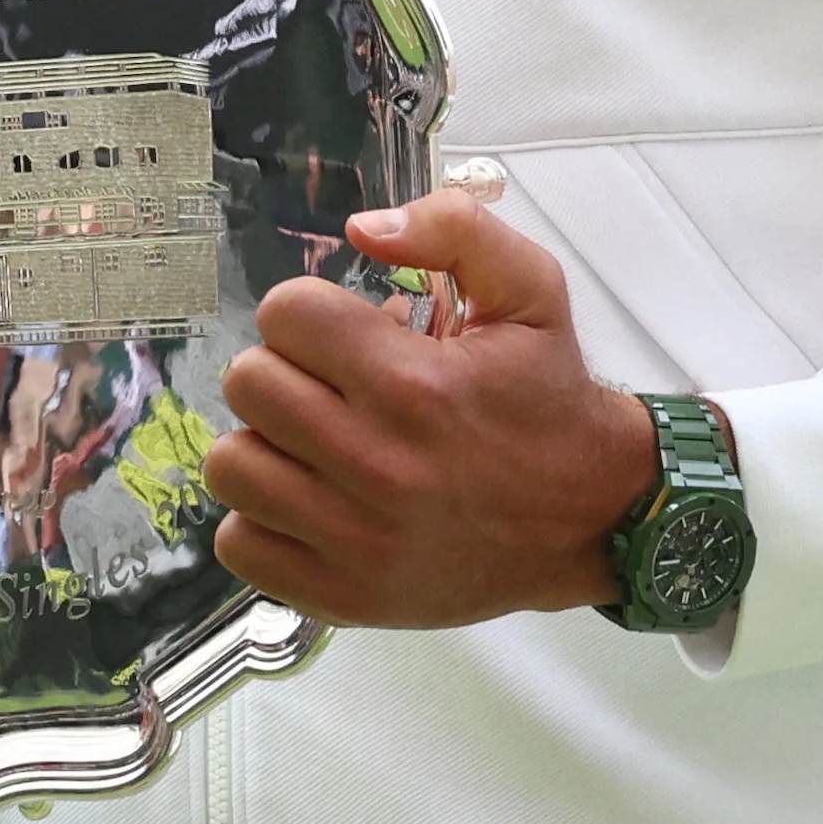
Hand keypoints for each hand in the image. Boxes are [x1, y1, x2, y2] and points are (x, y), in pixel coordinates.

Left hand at [208, 186, 657, 626]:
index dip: (311, 314)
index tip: (344, 337)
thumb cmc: (548, 400)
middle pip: (248, 384)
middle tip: (330, 388)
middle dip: (286, 371)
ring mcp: (354, 537)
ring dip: (267, 446)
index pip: (286, 315)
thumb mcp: (531, 291)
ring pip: (231, 465)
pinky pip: (239, 545)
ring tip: (316, 446)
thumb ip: (454, 231)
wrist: (591, 516)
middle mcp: (377, 462)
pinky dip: (264, 521)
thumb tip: (361, 229)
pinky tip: (313, 503)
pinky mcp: (342, 594)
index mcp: (413, 382)